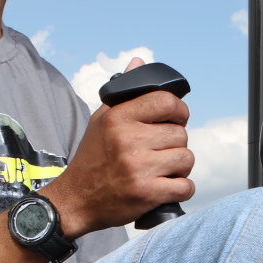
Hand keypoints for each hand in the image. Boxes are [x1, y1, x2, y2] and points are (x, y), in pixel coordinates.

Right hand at [44, 57, 193, 236]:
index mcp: (118, 118)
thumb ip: (124, 93)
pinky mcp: (146, 193)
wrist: (75, 201)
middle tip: (160, 152)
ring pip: (186, 159)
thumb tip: (139, 61)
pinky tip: (166, 187)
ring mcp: (138, 168)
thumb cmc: (91, 159)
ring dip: (180, 167)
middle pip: (180, 133)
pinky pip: (185, 186)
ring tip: (162, 170)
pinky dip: (181, 189)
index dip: (179, 110)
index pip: (166, 101)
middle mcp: (128, 140)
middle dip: (175, 144)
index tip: (176, 119)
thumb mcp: (101, 120)